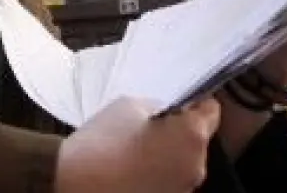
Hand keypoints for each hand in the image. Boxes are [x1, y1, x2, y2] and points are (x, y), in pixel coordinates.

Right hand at [55, 96, 220, 192]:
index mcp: (191, 136)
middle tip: (150, 125)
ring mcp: (183, 188)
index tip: (180, 101)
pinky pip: (170, 178)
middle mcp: (197, 165)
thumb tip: (166, 115)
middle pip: (197, 139)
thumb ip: (156, 107)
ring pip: (184, 160)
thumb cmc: (103, 141)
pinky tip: (133, 166)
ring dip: (168, 152)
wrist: (75, 183)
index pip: (211, 110)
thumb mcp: (129, 106)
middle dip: (179, 130)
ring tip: (137, 147)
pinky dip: (158, 170)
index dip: (195, 102)